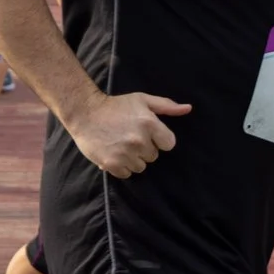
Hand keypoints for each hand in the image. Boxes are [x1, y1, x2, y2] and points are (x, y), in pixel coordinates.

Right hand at [67, 90, 191, 178]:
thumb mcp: (142, 100)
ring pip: (141, 166)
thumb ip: (166, 105)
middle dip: (145, 148)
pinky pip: (127, 173)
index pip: (169, 144)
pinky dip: (122, 166)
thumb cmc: (116, 106)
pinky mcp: (112, 164)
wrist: (84, 113)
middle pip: (154, 156)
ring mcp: (125, 154)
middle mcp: (139, 141)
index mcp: (150, 124)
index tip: (147, 133)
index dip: (159, 139)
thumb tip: (188, 109)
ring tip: (121, 145)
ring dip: (134, 159)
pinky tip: (114, 153)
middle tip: (130, 136)